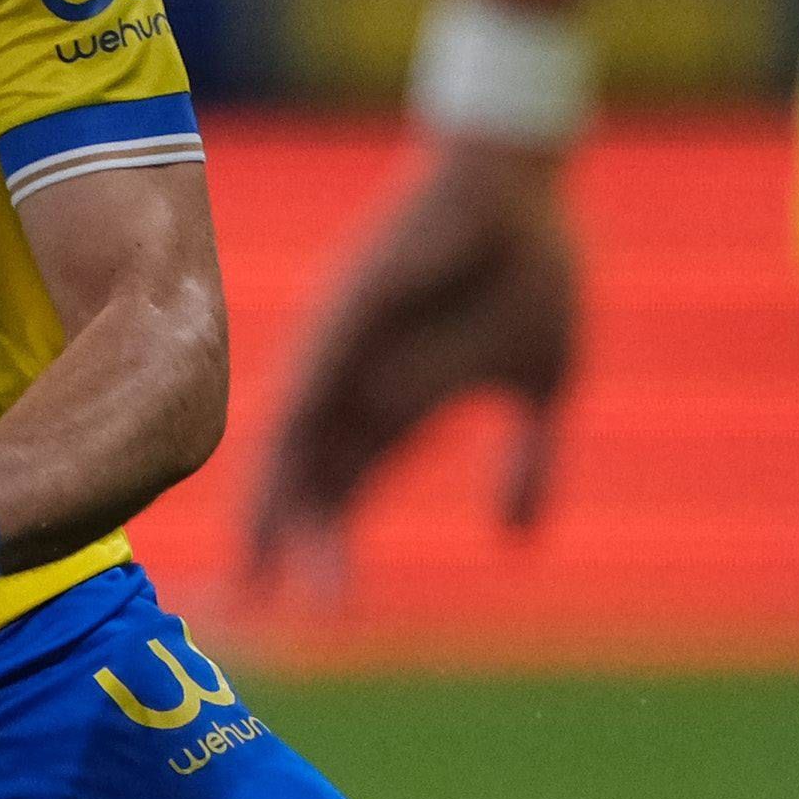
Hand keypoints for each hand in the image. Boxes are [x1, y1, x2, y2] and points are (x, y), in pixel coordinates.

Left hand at [245, 141, 580, 599]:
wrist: (528, 187)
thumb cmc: (531, 272)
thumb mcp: (542, 384)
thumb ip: (526, 459)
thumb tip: (515, 539)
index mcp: (398, 408)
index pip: (346, 489)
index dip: (324, 545)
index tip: (315, 612)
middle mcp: (357, 384)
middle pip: (307, 476)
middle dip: (290, 541)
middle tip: (266, 602)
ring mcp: (347, 346)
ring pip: (292, 435)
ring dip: (275, 497)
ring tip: (256, 555)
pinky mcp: (349, 304)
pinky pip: (314, 368)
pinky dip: (294, 420)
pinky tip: (277, 462)